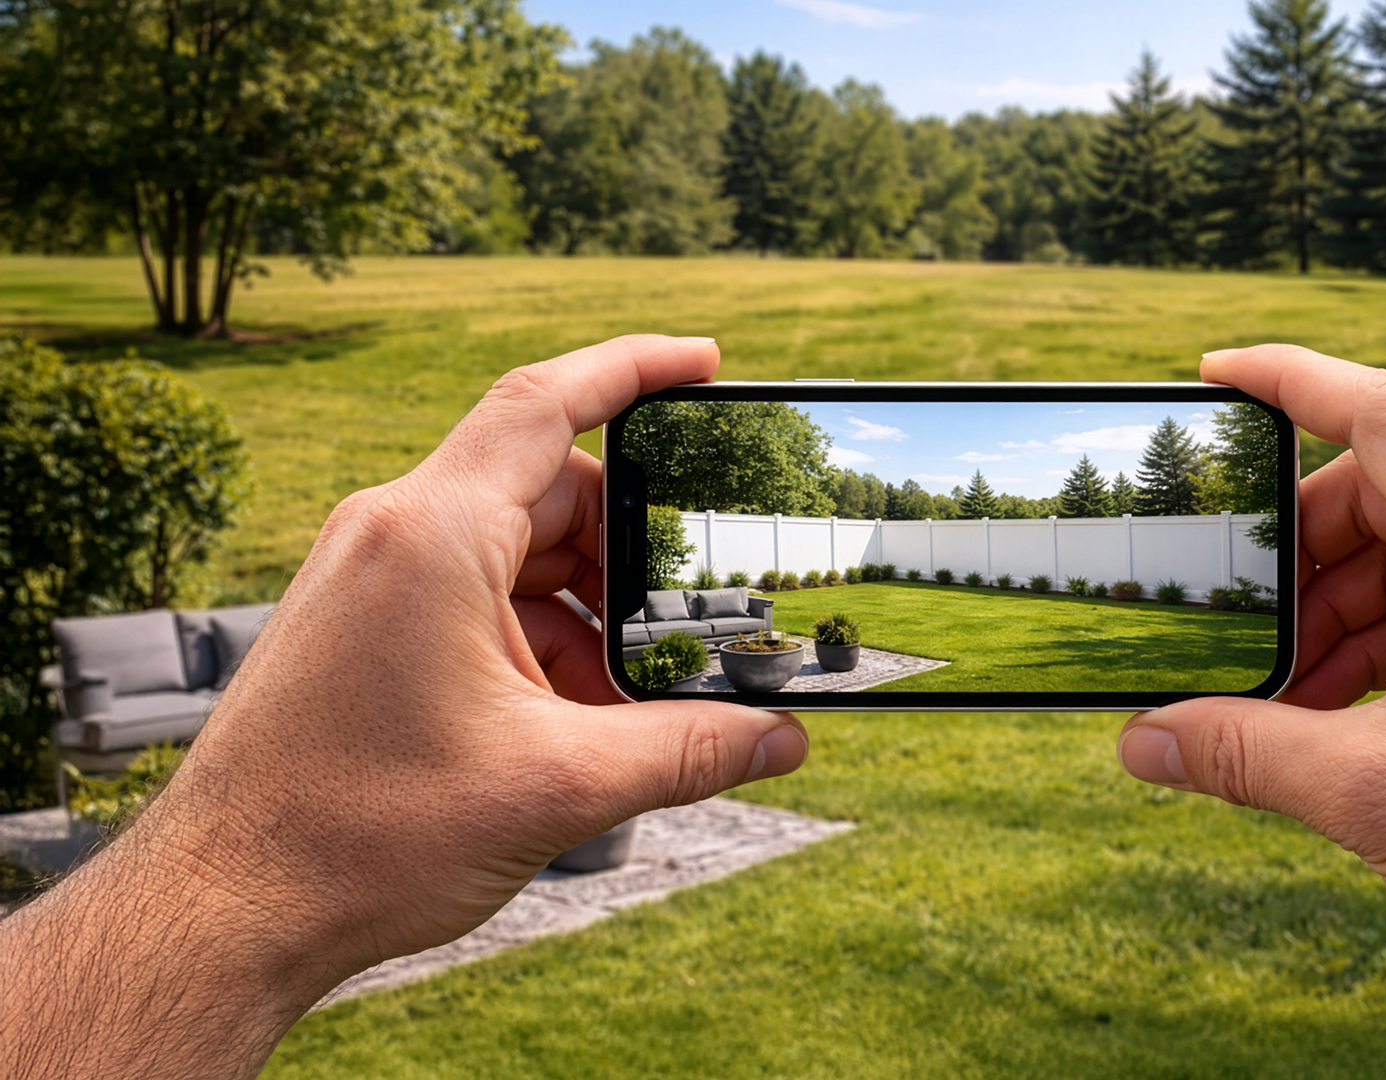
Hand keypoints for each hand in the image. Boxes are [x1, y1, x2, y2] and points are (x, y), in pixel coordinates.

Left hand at [0, 335, 809, 1079]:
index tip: (706, 361)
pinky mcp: (363, 628)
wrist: (222, 908)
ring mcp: (371, 581)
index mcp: (432, 535)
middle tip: (695, 612)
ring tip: (632, 699)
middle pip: (548, 491)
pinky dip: (538, 641)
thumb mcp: (556, 785)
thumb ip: (688, 750)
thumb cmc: (357, 836)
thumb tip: (782, 739)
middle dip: (631, 552)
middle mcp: (393, 536)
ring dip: (586, 613)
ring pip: (515, 554)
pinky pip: (475, 600)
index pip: (547, 404)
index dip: (635, 368)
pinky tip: (574, 720)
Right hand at [1119, 345, 1385, 1078]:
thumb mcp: (1376, 796)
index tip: (1214, 372)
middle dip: (1299, 558)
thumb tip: (1139, 744)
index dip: (1283, 380)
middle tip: (1232, 624)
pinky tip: (1358, 715)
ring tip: (1291, 700)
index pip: (1377, 411)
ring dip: (1349, 613)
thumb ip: (1242, 753)